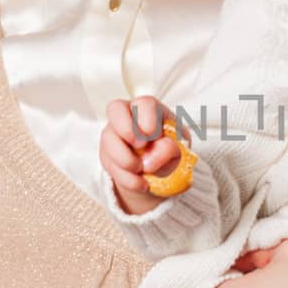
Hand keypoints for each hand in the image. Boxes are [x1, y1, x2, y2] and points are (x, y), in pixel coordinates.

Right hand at [101, 96, 188, 215]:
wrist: (160, 174)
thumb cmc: (172, 152)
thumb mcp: (180, 151)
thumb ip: (171, 150)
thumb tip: (151, 159)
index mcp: (151, 110)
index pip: (144, 104)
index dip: (148, 119)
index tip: (154, 135)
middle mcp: (128, 117)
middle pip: (115, 108)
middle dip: (127, 129)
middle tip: (141, 146)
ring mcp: (114, 134)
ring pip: (108, 139)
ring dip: (126, 159)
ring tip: (143, 170)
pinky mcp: (107, 154)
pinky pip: (109, 164)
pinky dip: (126, 178)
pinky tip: (142, 184)